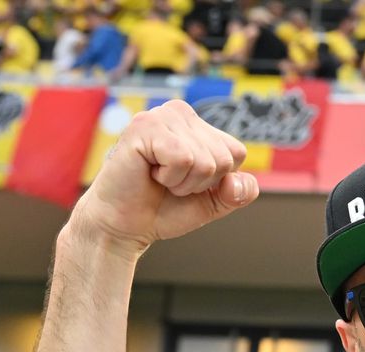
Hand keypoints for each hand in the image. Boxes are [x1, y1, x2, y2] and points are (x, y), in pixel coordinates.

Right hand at [69, 100, 259, 258]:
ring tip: (158, 178)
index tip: (188, 182)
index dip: (217, 181)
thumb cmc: (164, 208)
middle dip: (200, 183)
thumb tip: (238, 181)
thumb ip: (238, 193)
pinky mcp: (144, 125)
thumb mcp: (213, 203)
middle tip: (169, 183)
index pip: (236, 153)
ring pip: (205, 161)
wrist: (125, 225)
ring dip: (183, 182)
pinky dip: (169, 177)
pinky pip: (183, 158)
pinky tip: (149, 172)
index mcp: (199, 125)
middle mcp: (181, 113)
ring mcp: (162, 116)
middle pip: (223, 159)